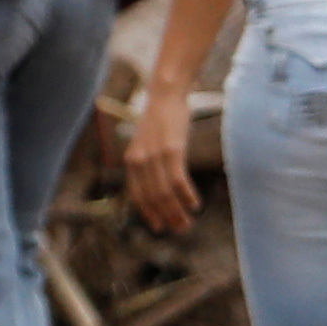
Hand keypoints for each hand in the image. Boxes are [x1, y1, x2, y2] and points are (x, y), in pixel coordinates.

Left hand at [123, 88, 199, 236]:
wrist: (165, 95)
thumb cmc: (160, 121)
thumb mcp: (148, 144)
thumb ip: (149, 164)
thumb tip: (160, 186)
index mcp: (131, 161)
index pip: (137, 195)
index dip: (148, 214)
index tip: (159, 228)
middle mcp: (138, 160)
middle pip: (152, 198)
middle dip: (166, 217)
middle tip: (181, 230)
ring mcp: (154, 156)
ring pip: (164, 193)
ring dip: (177, 212)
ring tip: (188, 224)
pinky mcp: (171, 150)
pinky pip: (178, 181)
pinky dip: (186, 196)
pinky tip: (195, 205)